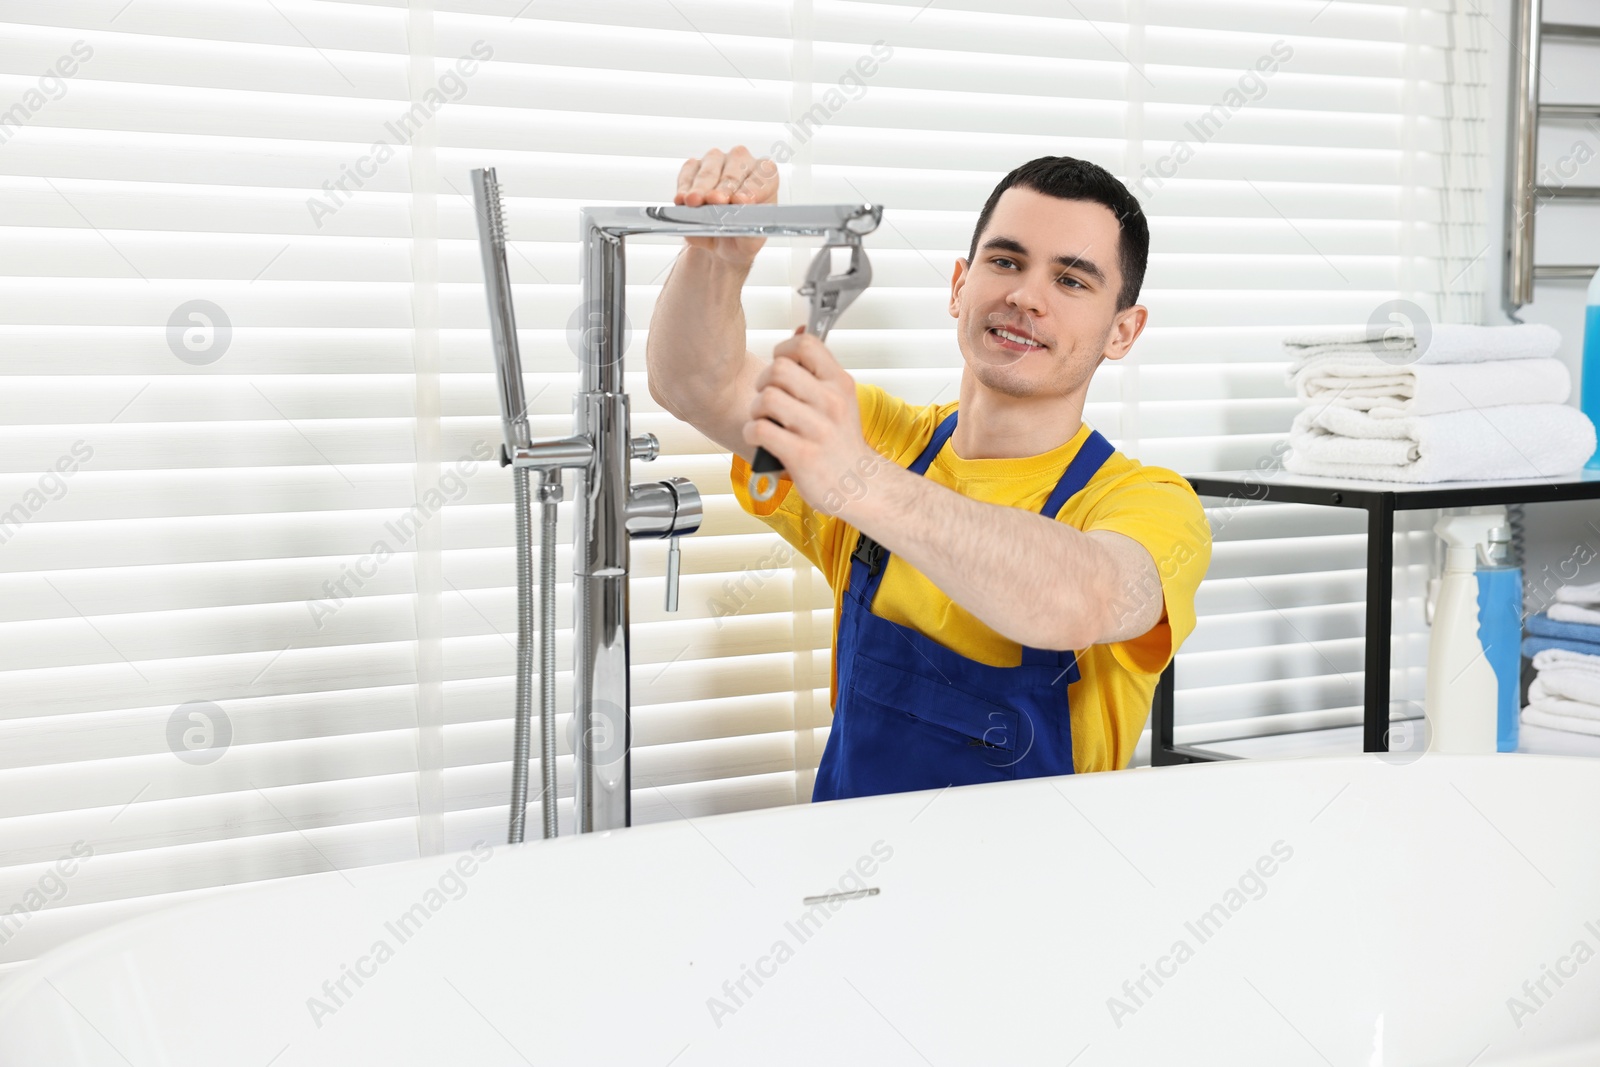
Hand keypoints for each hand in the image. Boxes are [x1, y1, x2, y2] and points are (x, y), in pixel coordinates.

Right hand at [674, 146, 778, 265]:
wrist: (720, 243)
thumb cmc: (741, 237)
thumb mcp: (750, 242)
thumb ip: (746, 230)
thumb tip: (734, 217)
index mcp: (767, 178)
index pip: (763, 178)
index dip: (751, 189)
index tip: (740, 201)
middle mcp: (745, 163)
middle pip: (735, 170)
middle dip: (723, 187)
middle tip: (714, 200)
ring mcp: (719, 161)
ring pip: (711, 166)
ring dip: (701, 186)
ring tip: (694, 202)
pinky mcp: (695, 166)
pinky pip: (690, 170)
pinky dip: (685, 186)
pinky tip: (682, 200)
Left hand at [744, 327, 880, 517]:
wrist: (860, 485)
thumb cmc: (842, 443)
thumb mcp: (840, 398)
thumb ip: (819, 370)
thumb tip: (799, 331)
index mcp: (839, 384)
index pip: (805, 345)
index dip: (783, 351)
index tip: (781, 366)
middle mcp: (831, 403)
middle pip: (778, 369)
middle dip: (763, 382)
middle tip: (767, 397)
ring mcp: (817, 430)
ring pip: (766, 399)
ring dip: (756, 409)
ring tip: (764, 420)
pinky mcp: (802, 455)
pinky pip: (760, 430)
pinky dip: (752, 433)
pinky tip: (760, 438)